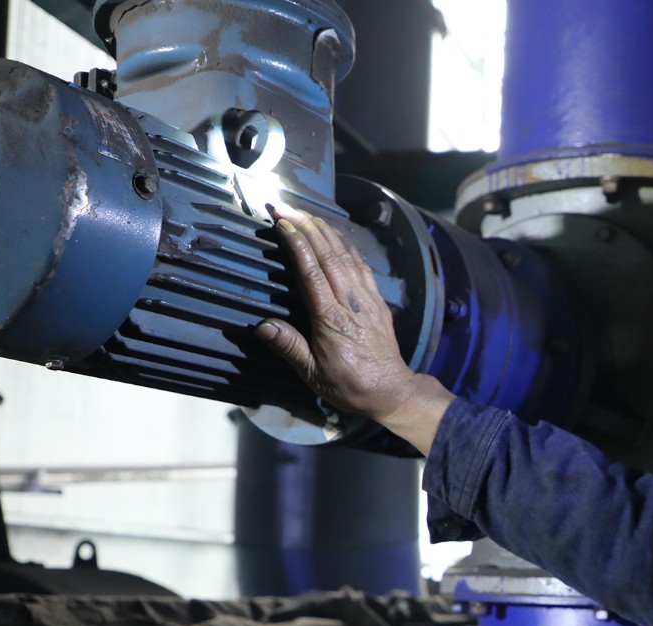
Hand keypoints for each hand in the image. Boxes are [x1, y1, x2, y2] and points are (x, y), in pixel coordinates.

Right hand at [256, 204, 417, 421]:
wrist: (391, 391)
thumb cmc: (349, 384)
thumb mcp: (313, 373)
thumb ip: (289, 347)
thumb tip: (261, 326)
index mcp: (330, 319)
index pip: (311, 272)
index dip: (297, 244)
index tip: (281, 223)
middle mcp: (350, 302)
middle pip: (328, 256)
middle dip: (307, 227)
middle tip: (286, 207)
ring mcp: (367, 300)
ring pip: (347, 257)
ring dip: (327, 232)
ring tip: (307, 214)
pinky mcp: (378, 302)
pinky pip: (363, 267)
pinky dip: (348, 248)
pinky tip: (338, 237)